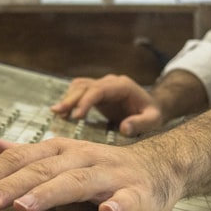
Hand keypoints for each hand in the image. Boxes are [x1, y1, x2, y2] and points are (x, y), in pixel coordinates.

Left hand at [0, 133, 181, 210]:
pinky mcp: (137, 194)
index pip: (23, 158)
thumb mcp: (59, 157)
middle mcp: (83, 158)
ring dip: (50, 193)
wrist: (158, 168)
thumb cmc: (100, 167)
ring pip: (78, 182)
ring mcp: (111, 175)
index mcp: (62, 150)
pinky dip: (117, 204)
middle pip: (44, 169)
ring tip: (24, 208)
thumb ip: (21, 154)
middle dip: (13, 185)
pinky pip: (127, 199)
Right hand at [50, 75, 164, 135]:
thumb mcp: (153, 119)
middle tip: (59, 113)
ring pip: (79, 86)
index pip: (99, 89)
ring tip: (57, 113)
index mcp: (122, 86)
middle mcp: (110, 83)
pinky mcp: (97, 93)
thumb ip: (141, 123)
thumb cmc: (153, 113)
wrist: (152, 107)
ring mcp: (102, 86)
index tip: (77, 116)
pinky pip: (79, 92)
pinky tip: (62, 113)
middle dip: (71, 99)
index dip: (86, 101)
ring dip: (67, 98)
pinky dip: (69, 100)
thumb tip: (124, 128)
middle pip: (85, 86)